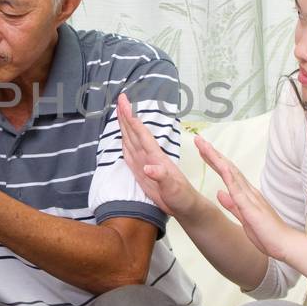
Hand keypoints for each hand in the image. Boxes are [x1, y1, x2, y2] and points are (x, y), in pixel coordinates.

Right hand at [115, 94, 199, 216]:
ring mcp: (146, 163)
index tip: (125, 103)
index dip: (132, 118)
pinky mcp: (143, 172)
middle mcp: (150, 157)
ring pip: (132, 140)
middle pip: (135, 132)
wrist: (186, 206)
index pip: (141, 134)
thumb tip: (149, 168)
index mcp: (156, 157)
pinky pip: (131, 154)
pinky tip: (123, 138)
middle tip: (120, 99)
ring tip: (119, 112)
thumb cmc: (182, 197)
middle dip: (127, 116)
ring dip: (125, 126)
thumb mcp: (173, 189)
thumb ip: (162, 177)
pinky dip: (125, 144)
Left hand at [196, 133, 289, 259]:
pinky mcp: (251, 207)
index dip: (214, 160)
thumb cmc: (266, 234)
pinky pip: (238, 189)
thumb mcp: (243, 217)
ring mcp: (250, 197)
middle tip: (199, 140)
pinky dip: (229, 176)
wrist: (284, 245)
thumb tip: (219, 192)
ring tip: (204, 146)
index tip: (202, 150)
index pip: (227, 173)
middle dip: (213, 153)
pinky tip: (220, 166)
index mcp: (246, 194)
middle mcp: (248, 191)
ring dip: (217, 158)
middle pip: (228, 167)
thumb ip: (231, 204)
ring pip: (231, 172)